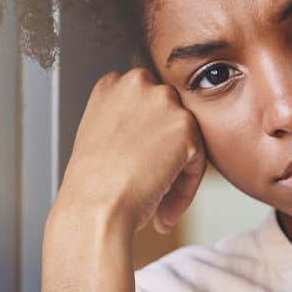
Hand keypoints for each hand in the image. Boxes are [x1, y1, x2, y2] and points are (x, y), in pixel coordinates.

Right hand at [53, 68, 206, 235]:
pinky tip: (165, 206)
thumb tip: (155, 133)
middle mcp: (137, 83)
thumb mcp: (100, 136)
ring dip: (177, 171)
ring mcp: (163, 100)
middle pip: (170, 118)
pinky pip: (199, 159)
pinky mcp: (185, 124)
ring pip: (187, 139)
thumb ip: (127, 122)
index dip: (148, 140)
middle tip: (152, 186)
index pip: (148, 105)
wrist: (94, 208)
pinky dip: (187, 186)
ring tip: (157, 201)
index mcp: (111, 84)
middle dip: (166, 152)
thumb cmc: (92, 185)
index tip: (141, 165)